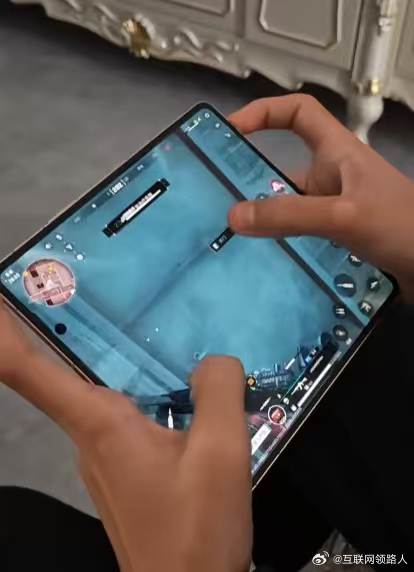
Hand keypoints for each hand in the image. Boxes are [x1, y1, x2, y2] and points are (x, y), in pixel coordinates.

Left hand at [0, 300, 251, 571]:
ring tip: (154, 339)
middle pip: (64, 377)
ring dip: (116, 367)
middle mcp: (91, 438)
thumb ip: (218, 393)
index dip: (0, 332)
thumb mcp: (221, 454)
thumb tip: (213, 361)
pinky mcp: (123, 473)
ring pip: (101, 398)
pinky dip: (142, 398)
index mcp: (101, 425)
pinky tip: (179, 397)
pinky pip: (124, 420)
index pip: (28, 373)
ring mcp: (104, 459)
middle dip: (69, 334)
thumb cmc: (196, 529)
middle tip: (91, 292)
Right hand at [228, 94, 413, 298]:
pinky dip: (279, 246)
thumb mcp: (343, 215)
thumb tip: (234, 217)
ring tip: (227, 239)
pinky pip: (298, 237)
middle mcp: (331, 179)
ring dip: (263, 222)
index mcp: (336, 153)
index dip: (265, 112)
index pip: (298, 113)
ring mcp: (333, 211)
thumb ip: (291, 216)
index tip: (231, 130)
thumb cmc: (401, 225)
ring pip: (288, 209)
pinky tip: (260, 264)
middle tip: (213, 201)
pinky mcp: (336, 240)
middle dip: (249, 180)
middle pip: (282, 168)